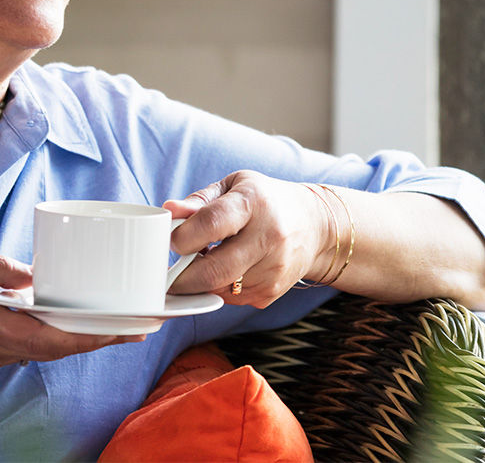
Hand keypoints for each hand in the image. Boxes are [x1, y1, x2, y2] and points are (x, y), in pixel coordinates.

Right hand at [0, 255, 138, 389]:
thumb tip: (30, 273)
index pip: (61, 338)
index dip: (102, 334)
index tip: (136, 326)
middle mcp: (3, 348)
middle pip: (67, 346)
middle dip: (108, 335)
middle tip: (145, 320)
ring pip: (54, 346)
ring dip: (88, 334)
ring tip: (119, 315)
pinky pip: (35, 344)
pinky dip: (61, 332)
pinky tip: (71, 316)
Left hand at [163, 171, 333, 307]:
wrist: (315, 226)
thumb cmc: (265, 201)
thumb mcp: (233, 186)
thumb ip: (199, 201)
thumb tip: (169, 210)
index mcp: (253, 203)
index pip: (213, 223)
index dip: (184, 236)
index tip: (171, 240)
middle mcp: (268, 237)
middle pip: (214, 270)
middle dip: (181, 276)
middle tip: (168, 269)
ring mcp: (273, 269)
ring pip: (219, 289)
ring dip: (199, 282)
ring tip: (200, 262)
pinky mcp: (272, 292)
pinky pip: (230, 299)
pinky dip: (217, 288)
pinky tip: (222, 269)